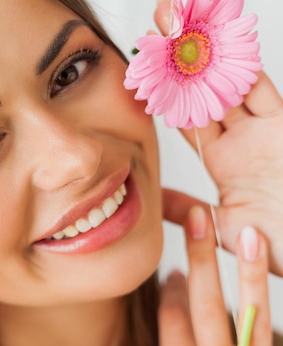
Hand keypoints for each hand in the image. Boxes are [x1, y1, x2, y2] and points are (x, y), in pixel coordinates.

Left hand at [152, 0, 282, 275]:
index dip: (168, 97)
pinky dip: (241, 70)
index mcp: (222, 160)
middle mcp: (240, 139)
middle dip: (183, 69)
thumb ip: (188, 210)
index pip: (189, 120)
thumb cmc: (271, 246)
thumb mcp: (218, 228)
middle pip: (206, 95)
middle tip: (157, 40)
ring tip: (178, 33)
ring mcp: (262, 131)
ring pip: (230, 86)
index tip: (144, 75)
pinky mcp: (282, 127)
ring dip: (206, 61)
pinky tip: (216, 49)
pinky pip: (260, 92)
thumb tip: (157, 202)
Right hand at [156, 206, 282, 345]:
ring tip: (242, 233)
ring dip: (242, 269)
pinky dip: (266, 300)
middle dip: (199, 257)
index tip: (180, 266)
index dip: (175, 285)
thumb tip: (171, 322)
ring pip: (241, 310)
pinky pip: (269, 332)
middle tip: (197, 217)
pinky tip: (267, 272)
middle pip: (199, 303)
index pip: (170, 316)